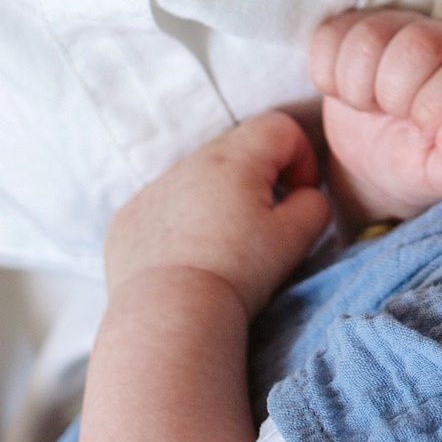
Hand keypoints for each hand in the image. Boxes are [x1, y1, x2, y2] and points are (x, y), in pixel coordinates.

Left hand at [104, 112, 332, 311]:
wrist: (169, 314)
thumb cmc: (237, 273)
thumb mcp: (295, 238)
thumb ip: (313, 204)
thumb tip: (305, 195)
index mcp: (233, 159)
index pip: (279, 128)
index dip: (301, 158)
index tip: (298, 197)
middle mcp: (188, 163)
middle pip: (236, 151)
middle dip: (260, 180)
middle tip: (264, 227)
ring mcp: (152, 189)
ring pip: (197, 179)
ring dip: (218, 201)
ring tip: (223, 249)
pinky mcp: (128, 218)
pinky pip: (163, 206)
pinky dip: (180, 223)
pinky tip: (187, 260)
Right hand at [308, 8, 441, 223]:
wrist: (379, 158)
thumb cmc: (423, 163)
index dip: (434, 109)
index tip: (422, 132)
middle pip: (416, 45)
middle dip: (393, 95)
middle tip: (393, 117)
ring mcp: (399, 27)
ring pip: (368, 36)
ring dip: (357, 87)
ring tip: (369, 107)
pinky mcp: (355, 26)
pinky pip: (328, 36)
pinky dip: (327, 75)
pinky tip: (346, 94)